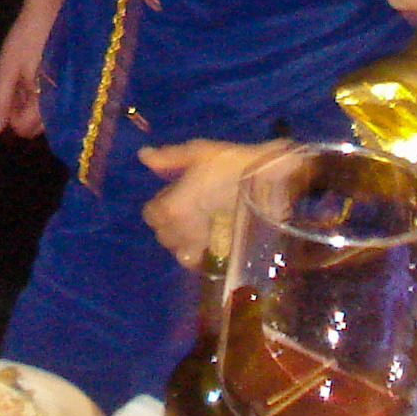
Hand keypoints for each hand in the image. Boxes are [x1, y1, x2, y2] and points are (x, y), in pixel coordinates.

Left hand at [0, 0, 61, 135]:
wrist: (49, 9)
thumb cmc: (26, 39)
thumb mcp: (6, 68)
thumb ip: (1, 101)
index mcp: (45, 101)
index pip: (24, 129)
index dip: (9, 116)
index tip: (7, 95)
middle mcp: (61, 102)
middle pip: (35, 126)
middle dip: (20, 112)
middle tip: (15, 86)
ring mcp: (67, 93)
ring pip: (44, 115)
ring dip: (30, 104)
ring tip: (24, 79)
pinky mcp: (69, 83)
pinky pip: (53, 101)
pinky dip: (40, 95)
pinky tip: (35, 75)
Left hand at [137, 139, 270, 267]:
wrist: (271, 183)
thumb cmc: (233, 164)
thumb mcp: (198, 152)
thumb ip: (168, 158)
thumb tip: (144, 156)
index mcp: (172, 208)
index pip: (150, 215)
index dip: (159, 204)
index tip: (173, 195)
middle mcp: (183, 233)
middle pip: (164, 235)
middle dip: (171, 223)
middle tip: (188, 209)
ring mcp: (203, 248)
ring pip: (181, 253)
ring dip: (185, 242)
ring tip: (200, 228)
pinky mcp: (223, 256)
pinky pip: (204, 263)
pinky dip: (204, 254)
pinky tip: (214, 240)